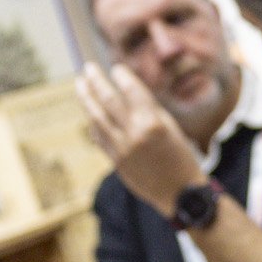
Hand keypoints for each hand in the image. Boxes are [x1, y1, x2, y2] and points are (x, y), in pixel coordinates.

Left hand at [78, 62, 209, 217]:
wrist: (180, 194)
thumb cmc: (182, 159)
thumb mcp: (172, 129)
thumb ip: (149, 111)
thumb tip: (127, 93)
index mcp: (153, 123)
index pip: (131, 91)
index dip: (121, 76)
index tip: (115, 68)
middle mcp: (135, 133)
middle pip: (109, 101)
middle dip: (96, 81)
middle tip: (88, 67)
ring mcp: (122, 148)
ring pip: (98, 118)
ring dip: (86, 99)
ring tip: (80, 85)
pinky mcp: (116, 161)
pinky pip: (99, 137)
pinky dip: (93, 123)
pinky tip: (89, 112)